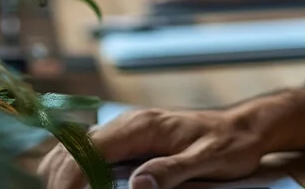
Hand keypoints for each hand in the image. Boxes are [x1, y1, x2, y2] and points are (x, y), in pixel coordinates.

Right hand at [38, 107, 265, 188]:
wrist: (244, 127)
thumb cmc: (229, 144)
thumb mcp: (207, 160)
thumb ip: (172, 171)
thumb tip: (139, 185)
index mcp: (142, 125)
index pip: (90, 149)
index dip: (71, 176)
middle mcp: (128, 123)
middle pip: (75, 148)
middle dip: (60, 178)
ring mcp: (126, 130)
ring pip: (76, 147)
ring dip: (62, 172)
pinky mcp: (129, 139)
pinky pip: (89, 150)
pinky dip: (73, 167)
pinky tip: (73, 185)